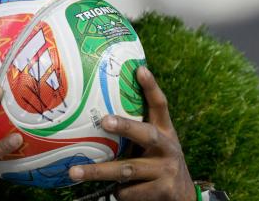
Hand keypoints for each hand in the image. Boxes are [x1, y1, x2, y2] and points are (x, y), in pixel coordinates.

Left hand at [69, 66, 195, 200]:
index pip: (160, 105)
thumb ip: (139, 127)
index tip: (140, 69)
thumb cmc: (159, 161)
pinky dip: (118, 191)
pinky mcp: (162, 192)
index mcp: (165, 131)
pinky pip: (129, 191)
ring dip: (99, 171)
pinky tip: (114, 190)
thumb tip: (103, 108)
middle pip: (146, 134)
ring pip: (127, 169)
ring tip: (74, 171)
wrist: (184, 197)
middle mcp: (168, 148)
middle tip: (104, 120)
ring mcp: (166, 171)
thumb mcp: (156, 142)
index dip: (151, 87)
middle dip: (125, 127)